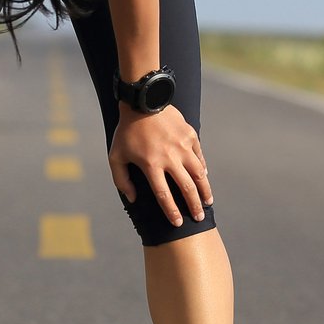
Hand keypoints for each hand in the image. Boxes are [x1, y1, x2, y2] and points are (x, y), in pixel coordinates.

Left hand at [108, 106, 212, 226]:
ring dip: (205, 190)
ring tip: (207, 202)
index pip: (163, 195)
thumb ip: (121, 180)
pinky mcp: (190, 135)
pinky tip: (204, 178)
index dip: (172, 211)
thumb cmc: (126, 131)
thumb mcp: (115, 155)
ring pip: (199, 174)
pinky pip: (199, 157)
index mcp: (151, 164)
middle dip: (193, 206)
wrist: (143, 101)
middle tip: (198, 218)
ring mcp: (182, 146)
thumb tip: (132, 198)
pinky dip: (202, 169)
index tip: (178, 223)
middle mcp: (169, 157)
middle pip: (186, 188)